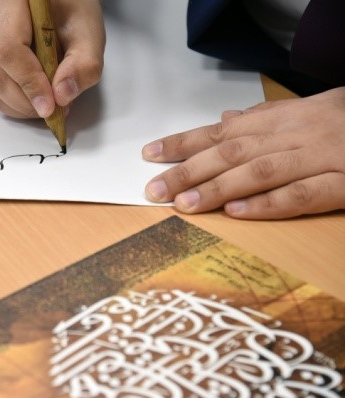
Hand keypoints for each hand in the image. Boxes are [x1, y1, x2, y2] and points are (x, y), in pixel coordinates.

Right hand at [0, 0, 104, 118]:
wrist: (54, 1)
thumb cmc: (70, 8)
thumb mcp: (88, 30)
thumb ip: (83, 62)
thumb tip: (62, 95)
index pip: (8, 48)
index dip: (29, 82)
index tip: (50, 105)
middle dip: (25, 101)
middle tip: (55, 111)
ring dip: (18, 106)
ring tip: (47, 104)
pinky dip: (11, 102)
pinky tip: (33, 98)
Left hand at [142, 87, 344, 218]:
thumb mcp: (311, 110)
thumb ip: (268, 117)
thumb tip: (227, 119)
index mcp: (286, 117)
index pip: (222, 131)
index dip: (183, 143)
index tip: (150, 155)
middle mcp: (297, 134)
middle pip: (232, 152)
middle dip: (188, 171)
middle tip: (153, 189)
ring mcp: (322, 158)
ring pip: (260, 172)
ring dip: (217, 188)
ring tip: (183, 205)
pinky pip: (303, 195)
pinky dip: (268, 204)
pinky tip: (237, 213)